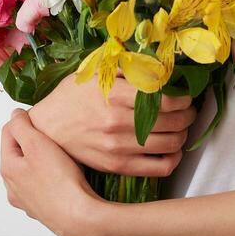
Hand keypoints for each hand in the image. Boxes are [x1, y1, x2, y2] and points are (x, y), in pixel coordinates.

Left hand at [0, 109, 101, 235]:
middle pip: (19, 153)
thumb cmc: (59, 181)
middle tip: (53, 137)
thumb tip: (15, 115)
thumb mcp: (37, 143)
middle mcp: (13, 188)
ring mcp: (28, 202)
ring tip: (61, 156)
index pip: (7, 133)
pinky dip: (51, 177)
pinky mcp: (44, 211)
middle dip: (33, 141)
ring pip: (31, 171)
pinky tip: (65, 176)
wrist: (78, 218)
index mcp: (7, 169)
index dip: (24, 120)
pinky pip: (43, 186)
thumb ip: (21, 126)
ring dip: (42, 160)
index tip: (42, 118)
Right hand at [28, 73, 195, 176]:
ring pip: (171, 144)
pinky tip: (172, 150)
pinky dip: (174, 159)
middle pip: (173, 121)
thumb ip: (127, 67)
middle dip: (188, 115)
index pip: (166, 99)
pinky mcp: (117, 166)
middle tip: (188, 111)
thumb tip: (159, 68)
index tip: (185, 96)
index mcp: (114, 94)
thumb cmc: (70, 98)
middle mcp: (118, 122)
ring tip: (181, 127)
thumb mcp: (95, 72)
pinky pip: (159, 168)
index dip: (183, 98)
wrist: (46, 129)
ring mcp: (118, 147)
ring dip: (183, 135)